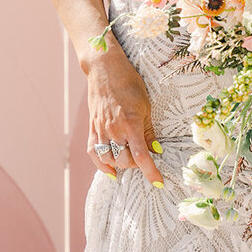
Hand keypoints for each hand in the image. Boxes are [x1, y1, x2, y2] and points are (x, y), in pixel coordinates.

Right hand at [85, 44, 163, 186]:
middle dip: (137, 165)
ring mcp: (101, 130)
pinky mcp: (92, 128)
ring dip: (121, 164)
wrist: (105, 70)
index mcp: (131, 124)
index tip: (158, 182)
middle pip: (124, 161)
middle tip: (145, 158)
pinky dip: (101, 165)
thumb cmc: (129, 84)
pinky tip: (110, 171)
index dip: (151, 172)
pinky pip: (94, 153)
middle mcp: (114, 130)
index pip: (141, 156)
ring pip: (109, 160)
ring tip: (130, 160)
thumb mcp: (145, 106)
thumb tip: (156, 150)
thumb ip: (148, 130)